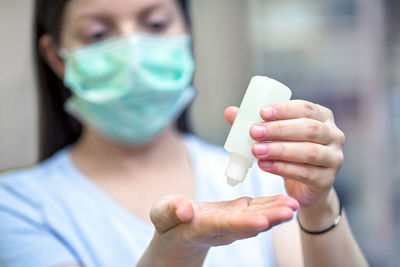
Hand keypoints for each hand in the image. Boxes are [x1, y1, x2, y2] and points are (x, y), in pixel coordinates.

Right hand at [143, 194, 297, 265]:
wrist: (179, 235)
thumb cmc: (168, 222)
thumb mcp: (162, 214)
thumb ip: (171, 211)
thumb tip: (185, 210)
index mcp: (201, 227)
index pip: (223, 224)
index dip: (242, 223)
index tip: (261, 222)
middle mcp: (221, 229)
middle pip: (247, 224)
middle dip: (269, 218)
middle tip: (290, 210)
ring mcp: (232, 224)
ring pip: (256, 219)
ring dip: (275, 212)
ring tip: (294, 204)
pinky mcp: (237, 216)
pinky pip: (256, 212)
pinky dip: (271, 206)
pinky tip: (286, 201)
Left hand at [224, 100, 344, 208]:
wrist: (306, 186)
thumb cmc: (289, 153)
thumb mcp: (275, 137)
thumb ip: (256, 124)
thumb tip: (230, 111)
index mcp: (322, 117)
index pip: (306, 108)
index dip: (284, 109)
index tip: (261, 112)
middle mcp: (334, 135)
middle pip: (308, 129)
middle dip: (279, 129)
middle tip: (254, 132)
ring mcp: (334, 158)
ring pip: (308, 152)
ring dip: (279, 150)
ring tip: (256, 150)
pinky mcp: (327, 180)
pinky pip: (306, 173)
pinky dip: (283, 168)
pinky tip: (264, 166)